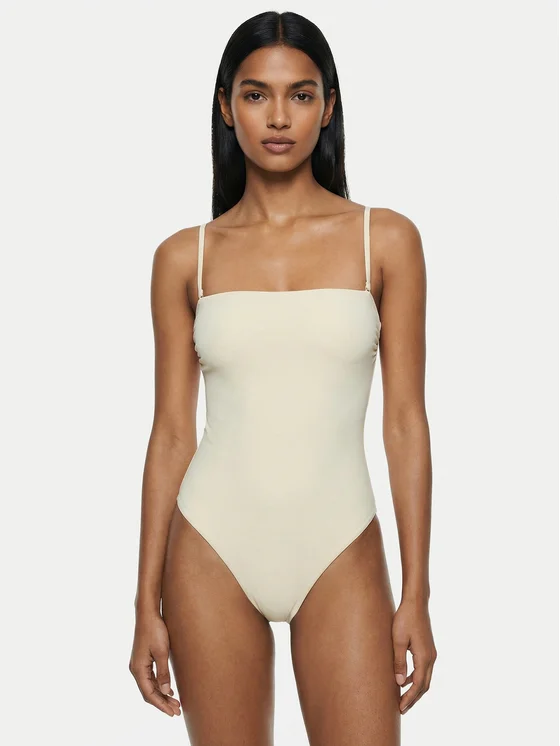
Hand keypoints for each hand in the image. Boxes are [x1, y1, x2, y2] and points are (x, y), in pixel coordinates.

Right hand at [129, 610, 181, 717]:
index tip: (172, 713)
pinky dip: (159, 686)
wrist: (148, 614)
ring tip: (175, 703)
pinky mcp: (142, 660)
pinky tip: (168, 690)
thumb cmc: (155, 631)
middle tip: (177, 711)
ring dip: (161, 695)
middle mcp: (135, 669)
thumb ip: (163, 673)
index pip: (149, 694)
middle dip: (162, 702)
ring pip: (149, 686)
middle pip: (149, 692)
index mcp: (138, 669)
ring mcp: (138, 665)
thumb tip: (165, 691)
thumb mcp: (162, 652)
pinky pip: (150, 678)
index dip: (161, 705)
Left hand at [392, 597, 436, 714]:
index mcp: (424, 657)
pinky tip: (405, 679)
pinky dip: (416, 678)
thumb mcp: (398, 640)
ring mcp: (431, 653)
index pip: (418, 685)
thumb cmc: (405, 619)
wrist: (416, 603)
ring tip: (403, 698)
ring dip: (415, 689)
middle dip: (413, 698)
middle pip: (424, 685)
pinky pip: (424, 669)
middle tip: (402, 708)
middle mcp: (431, 657)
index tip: (401, 708)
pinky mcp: (428, 648)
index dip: (410, 698)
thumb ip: (399, 661)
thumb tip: (399, 683)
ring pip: (425, 678)